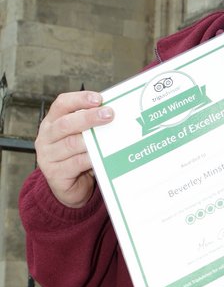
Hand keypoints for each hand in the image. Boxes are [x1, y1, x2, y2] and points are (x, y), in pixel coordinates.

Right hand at [35, 91, 113, 207]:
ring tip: (109, 136)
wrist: (71, 188)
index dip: (79, 99)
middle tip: (109, 114)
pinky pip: (75, 163)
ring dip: (91, 139)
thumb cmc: (78, 156)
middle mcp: (46, 137)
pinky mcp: (55, 174)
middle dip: (89, 117)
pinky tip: (102, 156)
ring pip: (71, 144)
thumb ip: (90, 125)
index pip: (62, 104)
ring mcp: (48, 156)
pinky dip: (90, 158)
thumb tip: (113, 112)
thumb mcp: (81, 137)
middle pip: (65, 123)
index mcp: (52, 122)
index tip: (98, 99)